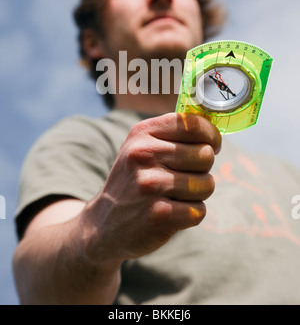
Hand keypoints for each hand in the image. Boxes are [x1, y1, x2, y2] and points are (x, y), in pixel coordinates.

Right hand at [84, 112, 221, 263]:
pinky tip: (171, 214)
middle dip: (202, 169)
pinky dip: (191, 215)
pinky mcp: (159, 214)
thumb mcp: (141, 147)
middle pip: (205, 155)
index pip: (193, 124)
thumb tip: (213, 129)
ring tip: (174, 196)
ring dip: (197, 194)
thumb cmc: (134, 182)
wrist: (104, 226)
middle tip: (182, 177)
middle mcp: (144, 155)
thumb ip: (174, 134)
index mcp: (142, 133)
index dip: (211, 136)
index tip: (212, 146)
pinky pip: (199, 211)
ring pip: (206, 184)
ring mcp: (150, 184)